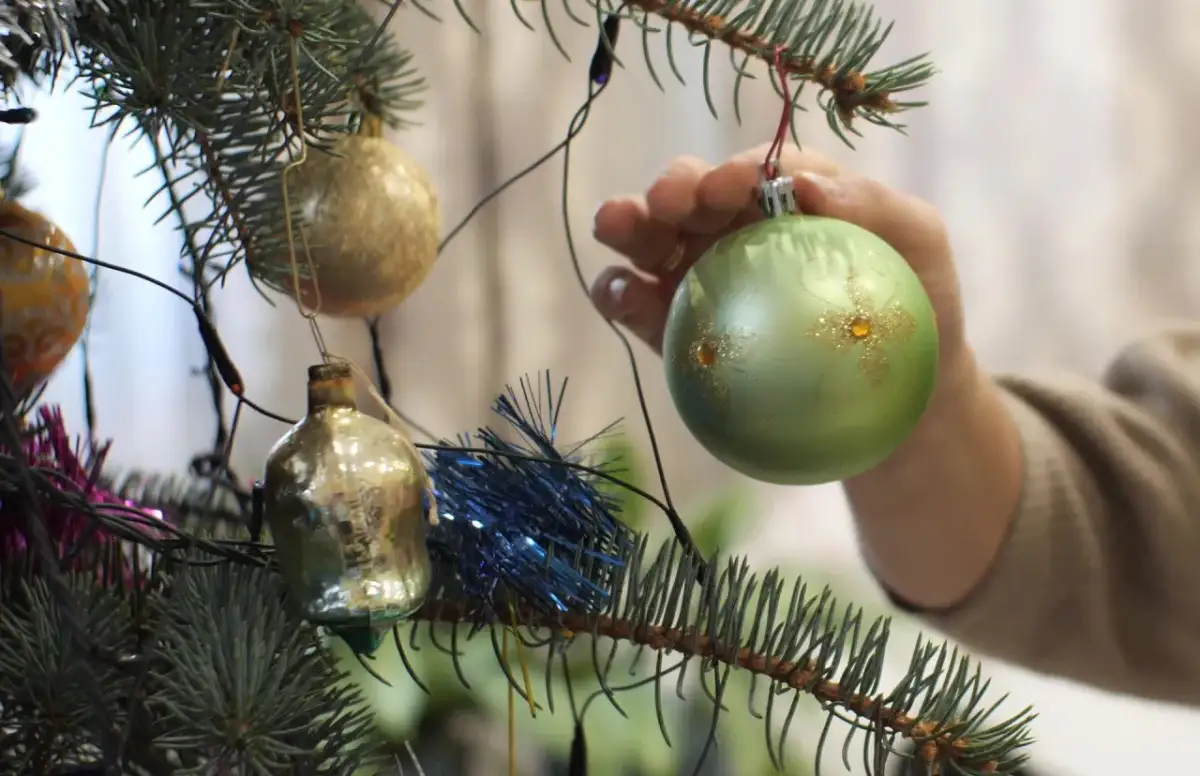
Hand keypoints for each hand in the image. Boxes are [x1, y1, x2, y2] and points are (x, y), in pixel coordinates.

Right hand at [589, 144, 969, 382]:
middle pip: (693, 195)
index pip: (757, 172)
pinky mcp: (676, 328)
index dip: (735, 171)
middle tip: (667, 203)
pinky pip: (637, 304)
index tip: (727, 188)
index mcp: (792, 198)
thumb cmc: (916, 312)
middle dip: (672, 187)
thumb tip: (804, 184)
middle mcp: (739, 228)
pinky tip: (618, 294)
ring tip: (614, 226)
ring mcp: (703, 277)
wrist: (901, 405)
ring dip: (627, 225)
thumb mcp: (919, 243)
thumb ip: (874, 206)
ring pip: (652, 239)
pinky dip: (617, 292)